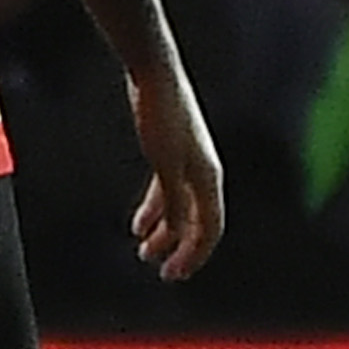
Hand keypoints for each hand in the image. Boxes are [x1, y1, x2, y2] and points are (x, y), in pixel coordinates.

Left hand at [127, 59, 228, 278]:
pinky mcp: (172, 151)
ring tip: (144, 251)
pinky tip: (138, 223)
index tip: (173, 275)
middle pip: (197, 221)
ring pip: (181, 208)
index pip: (210, 227)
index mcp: (209, 177)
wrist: (155, 73)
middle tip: (162, 271)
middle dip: (180, 248)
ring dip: (165, 232)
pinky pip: (168, 191)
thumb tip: (177, 231)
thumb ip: (173, 200)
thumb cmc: (161, 115)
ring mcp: (188, 162)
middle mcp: (204, 172)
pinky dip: (155, 210)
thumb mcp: (164, 165)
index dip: (194, 255)